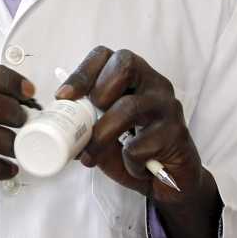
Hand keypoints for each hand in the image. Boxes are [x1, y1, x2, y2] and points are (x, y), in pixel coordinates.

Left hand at [55, 46, 202, 199]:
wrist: (172, 181)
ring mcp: (167, 106)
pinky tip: (133, 167)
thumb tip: (60, 126)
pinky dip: (128, 160)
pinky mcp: (176, 133)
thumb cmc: (136, 152)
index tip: (63, 96)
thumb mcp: (105, 136)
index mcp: (134, 78)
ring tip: (91, 156)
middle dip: (99, 91)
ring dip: (102, 135)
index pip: (106, 55)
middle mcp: (154, 84)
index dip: (82, 72)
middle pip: (125, 64)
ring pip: (129, 107)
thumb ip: (87, 126)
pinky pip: (140, 145)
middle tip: (89, 119)